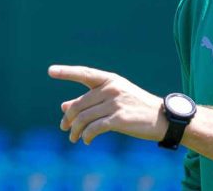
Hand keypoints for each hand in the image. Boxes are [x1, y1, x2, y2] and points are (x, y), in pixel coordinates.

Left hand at [48, 65, 167, 144]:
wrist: (162, 118)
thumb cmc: (136, 107)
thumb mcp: (114, 99)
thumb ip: (89, 101)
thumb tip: (63, 106)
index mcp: (111, 79)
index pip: (85, 73)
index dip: (67, 72)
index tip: (50, 71)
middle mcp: (112, 88)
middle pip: (79, 104)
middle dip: (68, 118)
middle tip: (64, 127)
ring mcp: (116, 103)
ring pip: (84, 118)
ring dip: (75, 130)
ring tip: (74, 138)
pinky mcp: (119, 119)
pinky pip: (94, 128)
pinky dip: (87, 136)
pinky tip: (87, 140)